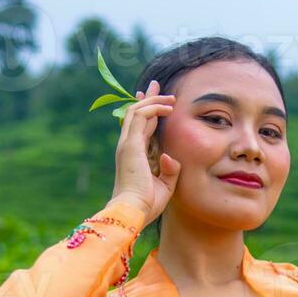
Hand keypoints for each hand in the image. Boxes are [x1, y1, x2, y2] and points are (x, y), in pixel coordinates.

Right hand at [110, 79, 181, 225]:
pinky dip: (154, 108)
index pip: (139, 127)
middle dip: (147, 99)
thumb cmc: (147, 204)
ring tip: (170, 97)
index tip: (154, 100)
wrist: (133, 211)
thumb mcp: (164, 185)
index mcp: (134, 155)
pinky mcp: (131, 144)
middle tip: (156, 85)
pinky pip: (141, 116)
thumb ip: (170, 170)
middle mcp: (128, 147)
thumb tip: (170, 157)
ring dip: (153, 101)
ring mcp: (127, 144)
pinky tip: (167, 108)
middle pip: (136, 114)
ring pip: (137, 111)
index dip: (146, 111)